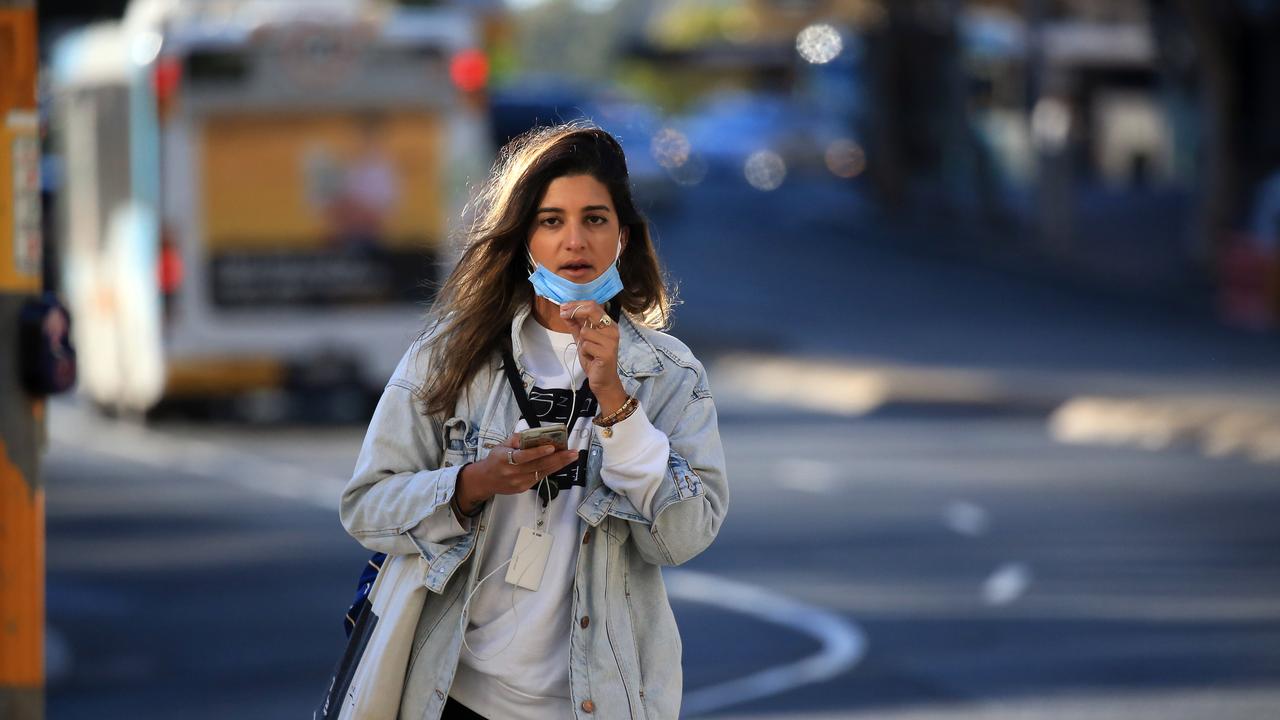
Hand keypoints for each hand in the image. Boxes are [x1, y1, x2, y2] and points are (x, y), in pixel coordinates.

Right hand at [454, 434, 578, 515]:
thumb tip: (534, 435)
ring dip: (559, 464)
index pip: (524, 456)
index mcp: (505, 459)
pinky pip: (540, 477)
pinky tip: (560, 463)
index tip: (552, 447)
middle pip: (538, 465)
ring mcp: (519, 482)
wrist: (485, 480)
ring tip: (571, 457)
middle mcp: (513, 472)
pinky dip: (551, 469)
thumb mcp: (501, 445)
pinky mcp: (523, 488)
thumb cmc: (495, 459)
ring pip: (542, 472)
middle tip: (572, 452)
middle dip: (558, 458)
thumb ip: (517, 439)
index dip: (538, 452)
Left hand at [559, 301, 627, 412]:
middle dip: (574, 311)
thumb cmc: (594, 359)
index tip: (563, 307)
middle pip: (592, 310)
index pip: (593, 305)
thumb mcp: (582, 340)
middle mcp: (612, 330)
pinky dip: (584, 351)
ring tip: (587, 350)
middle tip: (563, 313)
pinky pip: (586, 345)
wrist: (603, 380)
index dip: (577, 304)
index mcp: (608, 325)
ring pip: (585, 331)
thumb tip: (564, 311)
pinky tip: (591, 358)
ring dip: (581, 342)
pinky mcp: (607, 352)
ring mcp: (611, 341)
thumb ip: (575, 325)